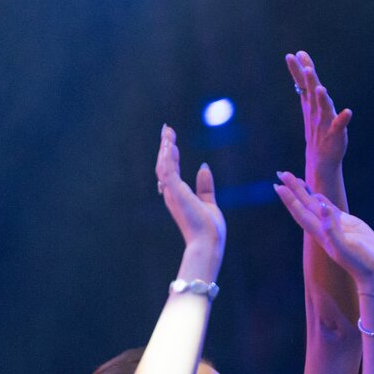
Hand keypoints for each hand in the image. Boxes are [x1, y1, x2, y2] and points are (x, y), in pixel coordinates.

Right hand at [155, 125, 224, 266]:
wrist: (208, 243)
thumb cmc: (208, 229)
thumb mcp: (208, 202)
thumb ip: (205, 186)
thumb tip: (204, 167)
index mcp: (178, 196)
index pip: (172, 170)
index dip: (171, 155)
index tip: (172, 141)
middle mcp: (171, 193)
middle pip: (164, 165)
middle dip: (165, 146)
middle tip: (167, 129)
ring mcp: (173, 193)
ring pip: (164, 165)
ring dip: (166, 147)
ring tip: (168, 132)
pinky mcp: (176, 194)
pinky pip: (169, 171)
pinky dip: (168, 157)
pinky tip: (170, 144)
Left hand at [273, 172, 373, 292]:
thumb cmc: (362, 262)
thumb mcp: (346, 246)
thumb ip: (333, 228)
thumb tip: (322, 207)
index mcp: (321, 232)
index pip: (301, 211)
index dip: (289, 198)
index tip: (277, 185)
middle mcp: (325, 227)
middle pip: (304, 204)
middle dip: (293, 189)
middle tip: (281, 173)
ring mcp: (336, 225)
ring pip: (316, 205)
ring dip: (305, 193)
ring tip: (296, 180)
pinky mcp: (348, 225)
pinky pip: (331, 209)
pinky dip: (322, 200)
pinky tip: (318, 195)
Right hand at [285, 51, 351, 177]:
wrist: (320, 158)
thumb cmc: (317, 128)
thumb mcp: (311, 105)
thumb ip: (308, 87)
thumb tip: (305, 66)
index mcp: (310, 105)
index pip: (302, 85)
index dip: (296, 70)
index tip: (291, 55)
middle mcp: (315, 112)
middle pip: (311, 94)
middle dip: (309, 82)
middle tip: (306, 69)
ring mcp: (324, 123)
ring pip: (323, 109)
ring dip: (322, 99)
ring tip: (321, 88)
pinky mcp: (335, 134)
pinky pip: (339, 126)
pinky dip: (343, 119)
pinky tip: (348, 112)